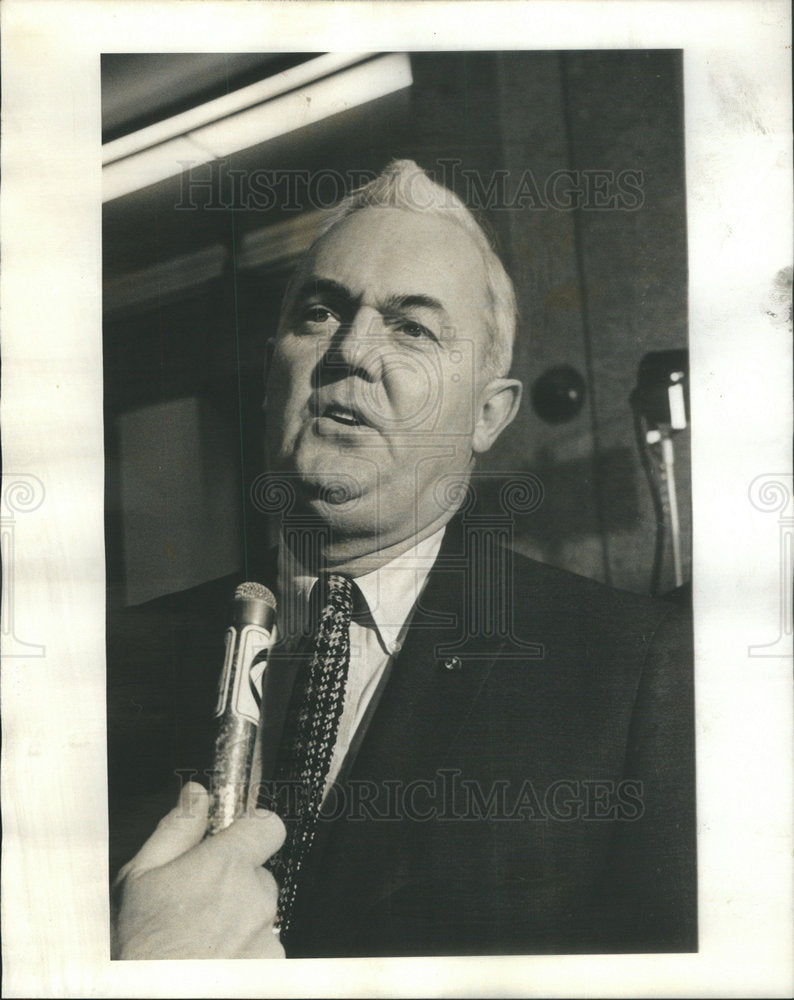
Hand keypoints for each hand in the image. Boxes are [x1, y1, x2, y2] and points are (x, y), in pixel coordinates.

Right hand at [111, 782, 285, 958]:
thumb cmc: (138, 948)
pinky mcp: (273, 969)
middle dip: (237, 885)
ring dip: (240, 922)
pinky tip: (213, 962)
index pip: (269, 826)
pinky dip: (246, 954)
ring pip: (262, 915)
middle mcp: (255, 897)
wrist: (146, 999)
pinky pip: (266, 949)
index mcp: (226, 866)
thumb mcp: (140, 878)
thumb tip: (197, 794)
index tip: (237, 842)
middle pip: (260, 876)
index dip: (253, 832)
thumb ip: (176, 830)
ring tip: (200, 941)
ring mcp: (266, 935)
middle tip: (199, 906)